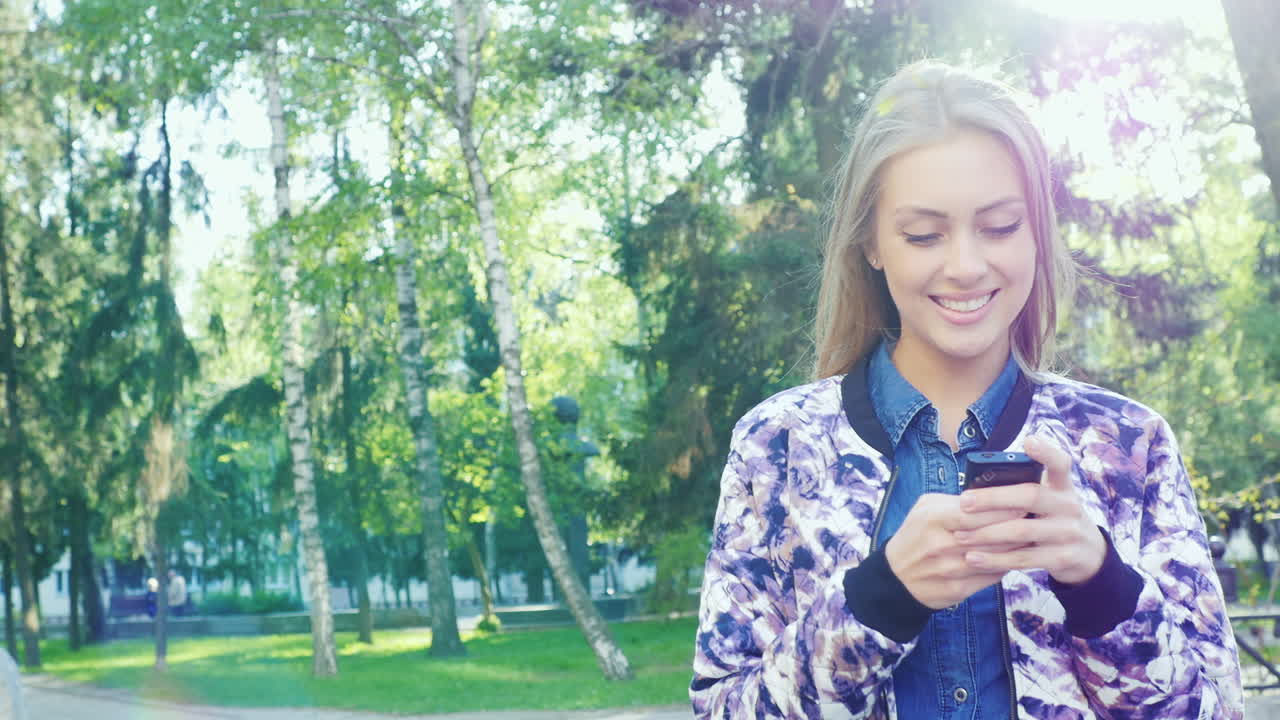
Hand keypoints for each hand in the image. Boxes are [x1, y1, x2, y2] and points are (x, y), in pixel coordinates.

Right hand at [884, 493, 1028, 609]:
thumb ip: (955, 500)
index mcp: (934, 518)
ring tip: (1033, 536)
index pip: (978, 511)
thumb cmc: (915, 535)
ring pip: (995, 557)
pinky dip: (1006, 565)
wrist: (895, 577)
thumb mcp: (925, 507)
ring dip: (1017, 547)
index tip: (1026, 500)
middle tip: (1037, 518)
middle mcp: (941, 545)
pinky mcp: (957, 589)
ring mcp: (949, 570)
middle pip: (991, 534)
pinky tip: (1016, 556)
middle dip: (1017, 526)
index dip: (1005, 506)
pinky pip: (991, 576)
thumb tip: (991, 496)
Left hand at [954, 436, 1106, 584]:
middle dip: (993, 499)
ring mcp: (1068, 533)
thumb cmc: (1053, 519)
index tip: (1029, 440)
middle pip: (1030, 496)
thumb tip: (976, 488)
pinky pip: (1023, 558)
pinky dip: (995, 559)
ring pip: (1022, 530)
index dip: (1046, 452)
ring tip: (960, 536)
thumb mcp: (1049, 501)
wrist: (1089, 556)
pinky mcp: (1062, 558)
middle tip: (964, 502)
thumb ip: (1024, 492)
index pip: (1060, 464)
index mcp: (1063, 487)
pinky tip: (973, 558)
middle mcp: (1069, 506)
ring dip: (987, 534)